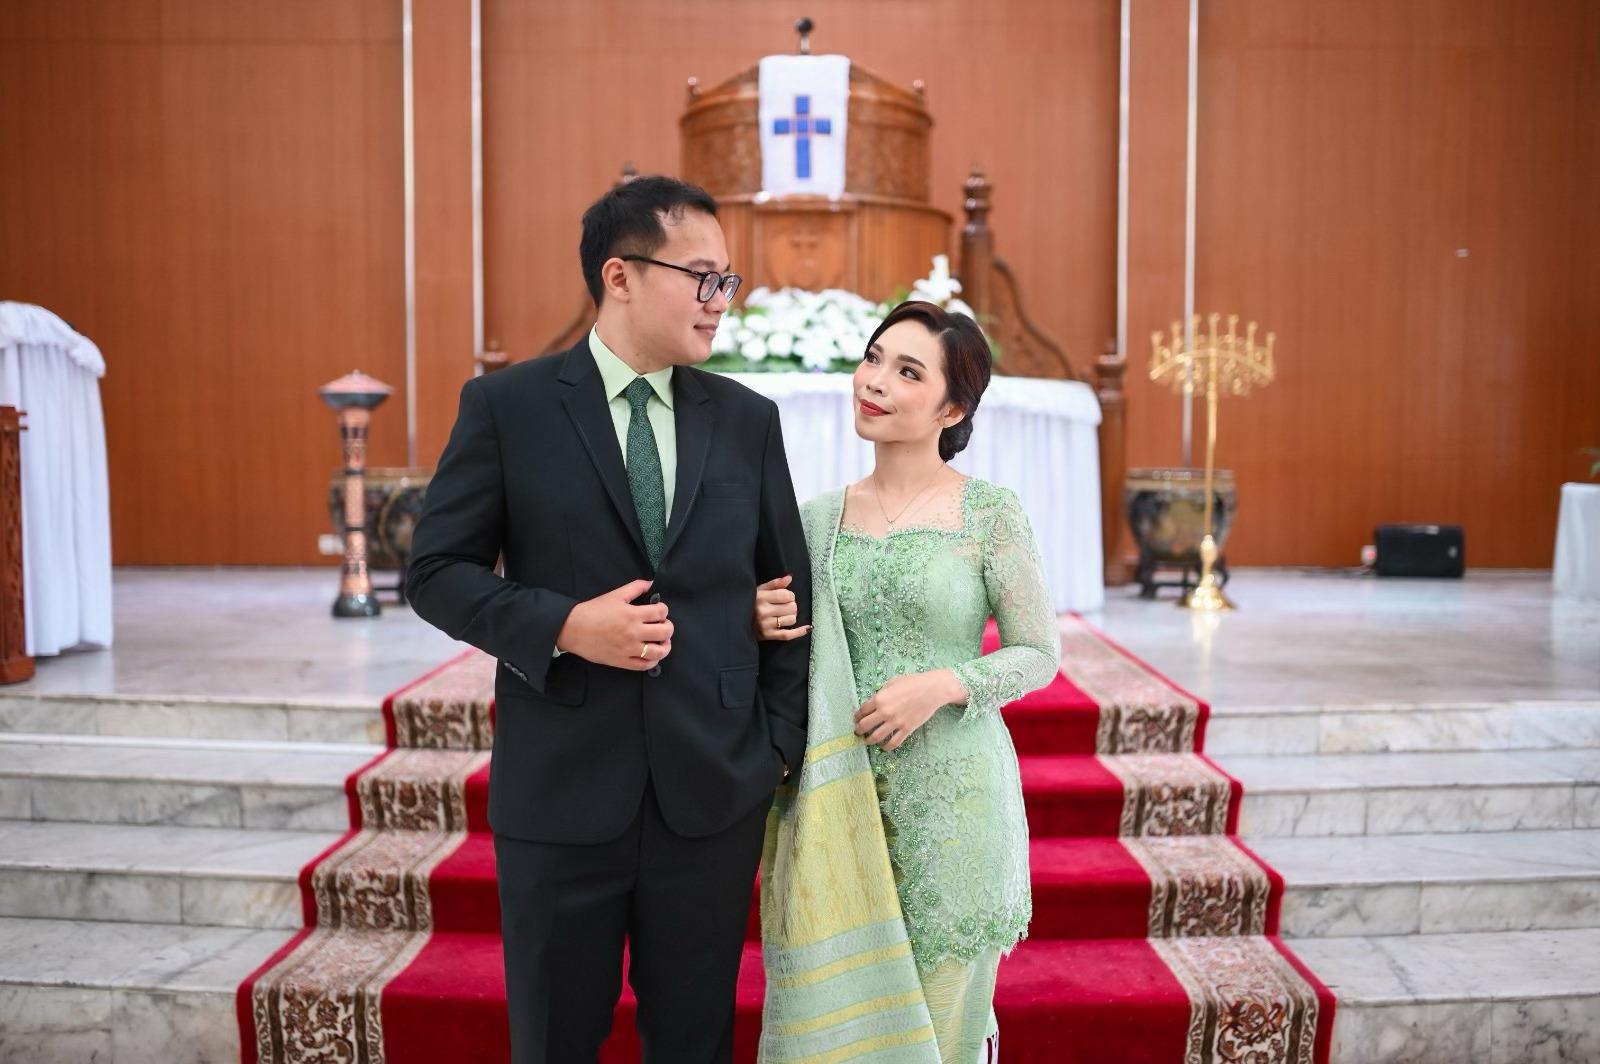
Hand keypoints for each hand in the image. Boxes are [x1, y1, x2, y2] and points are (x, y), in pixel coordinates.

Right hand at [555, 578, 673, 670]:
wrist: (573, 629)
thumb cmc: (593, 611)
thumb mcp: (615, 595)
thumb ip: (635, 587)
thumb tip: (651, 583)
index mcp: (632, 614)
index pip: (662, 612)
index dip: (664, 610)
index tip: (659, 611)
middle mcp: (633, 633)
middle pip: (665, 632)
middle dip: (667, 627)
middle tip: (662, 625)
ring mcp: (629, 649)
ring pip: (659, 652)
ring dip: (665, 646)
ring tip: (661, 642)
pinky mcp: (622, 661)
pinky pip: (645, 666)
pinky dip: (653, 661)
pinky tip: (652, 655)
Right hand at [754, 574, 810, 641]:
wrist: (737, 621)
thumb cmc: (750, 603)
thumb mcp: (759, 590)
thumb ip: (775, 584)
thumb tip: (789, 577)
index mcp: (761, 598)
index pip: (787, 595)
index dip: (790, 595)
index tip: (785, 597)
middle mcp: (763, 612)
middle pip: (792, 607)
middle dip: (791, 606)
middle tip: (784, 606)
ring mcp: (765, 625)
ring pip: (791, 620)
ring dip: (791, 617)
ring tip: (783, 615)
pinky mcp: (768, 636)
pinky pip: (788, 635)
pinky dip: (799, 632)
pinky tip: (807, 628)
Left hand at [853, 669, 962, 751]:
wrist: (932, 689)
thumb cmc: (913, 682)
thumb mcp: (892, 682)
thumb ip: (882, 692)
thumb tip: (875, 700)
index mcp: (879, 698)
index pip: (862, 711)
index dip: (857, 717)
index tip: (856, 719)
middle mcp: (885, 712)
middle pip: (865, 725)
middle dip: (859, 730)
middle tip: (858, 732)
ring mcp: (895, 722)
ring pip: (876, 737)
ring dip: (869, 740)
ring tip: (867, 741)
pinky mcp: (906, 729)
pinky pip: (893, 742)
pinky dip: (886, 747)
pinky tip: (883, 747)